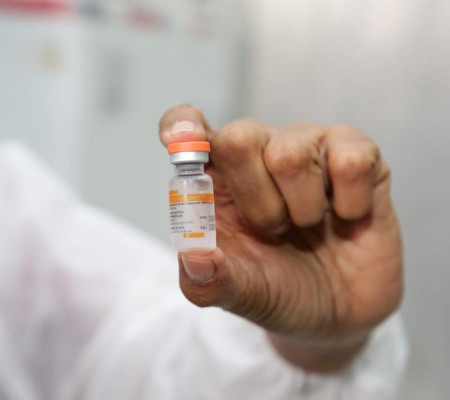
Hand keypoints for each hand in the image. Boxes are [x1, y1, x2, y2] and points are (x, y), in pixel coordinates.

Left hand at [159, 105, 402, 371]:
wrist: (339, 313)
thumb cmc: (280, 290)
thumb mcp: (240, 295)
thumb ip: (209, 281)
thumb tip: (193, 257)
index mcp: (219, 178)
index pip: (187, 127)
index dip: (181, 126)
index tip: (176, 142)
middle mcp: (260, 151)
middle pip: (238, 137)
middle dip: (256, 200)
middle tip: (274, 231)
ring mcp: (310, 147)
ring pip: (292, 152)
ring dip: (302, 208)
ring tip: (309, 226)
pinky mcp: (357, 154)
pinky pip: (351, 161)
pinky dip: (349, 203)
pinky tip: (346, 216)